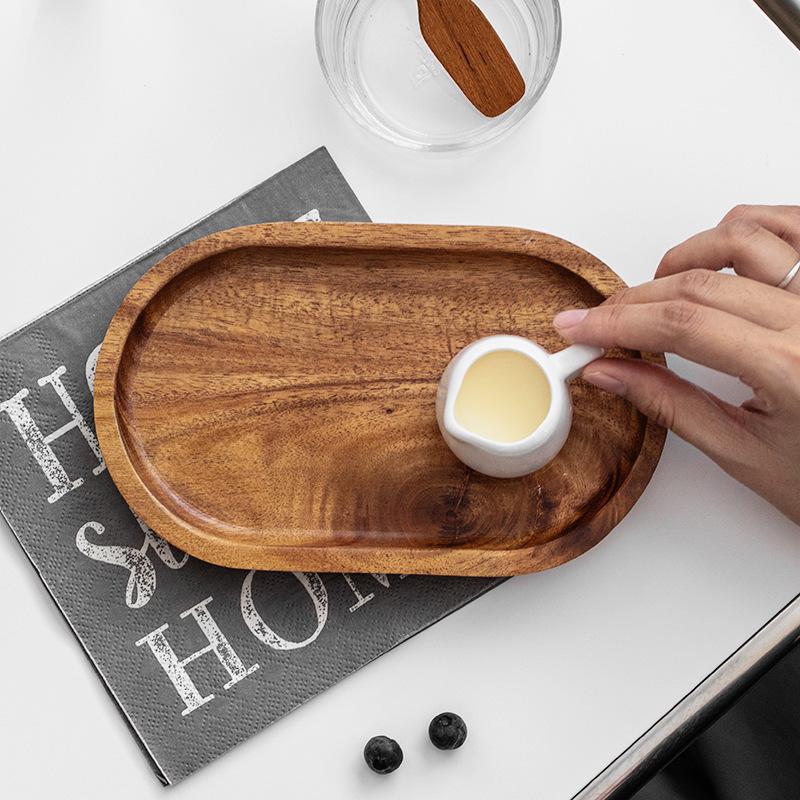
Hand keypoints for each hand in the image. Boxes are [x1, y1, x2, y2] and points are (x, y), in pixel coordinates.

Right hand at [553, 205, 799, 524]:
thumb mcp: (742, 453)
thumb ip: (668, 404)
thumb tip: (609, 373)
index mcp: (790, 368)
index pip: (680, 324)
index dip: (615, 322)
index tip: (578, 329)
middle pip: (698, 283)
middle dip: (633, 300)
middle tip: (599, 322)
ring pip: (744, 236)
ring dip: (685, 256)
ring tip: (658, 286)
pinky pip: (792, 226)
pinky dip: (745, 228)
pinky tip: (718, 256)